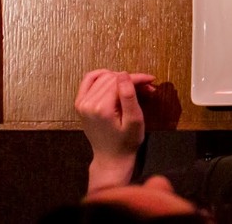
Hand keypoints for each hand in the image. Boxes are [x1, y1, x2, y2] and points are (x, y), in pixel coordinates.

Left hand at [75, 69, 154, 191]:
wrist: (111, 157)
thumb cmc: (126, 142)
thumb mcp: (134, 120)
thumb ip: (129, 96)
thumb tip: (124, 74)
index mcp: (101, 108)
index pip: (120, 81)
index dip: (137, 78)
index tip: (151, 80)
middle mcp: (87, 103)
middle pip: (111, 78)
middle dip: (130, 79)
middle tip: (146, 87)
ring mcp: (81, 103)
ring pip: (102, 77)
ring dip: (119, 78)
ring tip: (132, 86)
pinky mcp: (80, 104)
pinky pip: (88, 80)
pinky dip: (101, 76)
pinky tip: (113, 79)